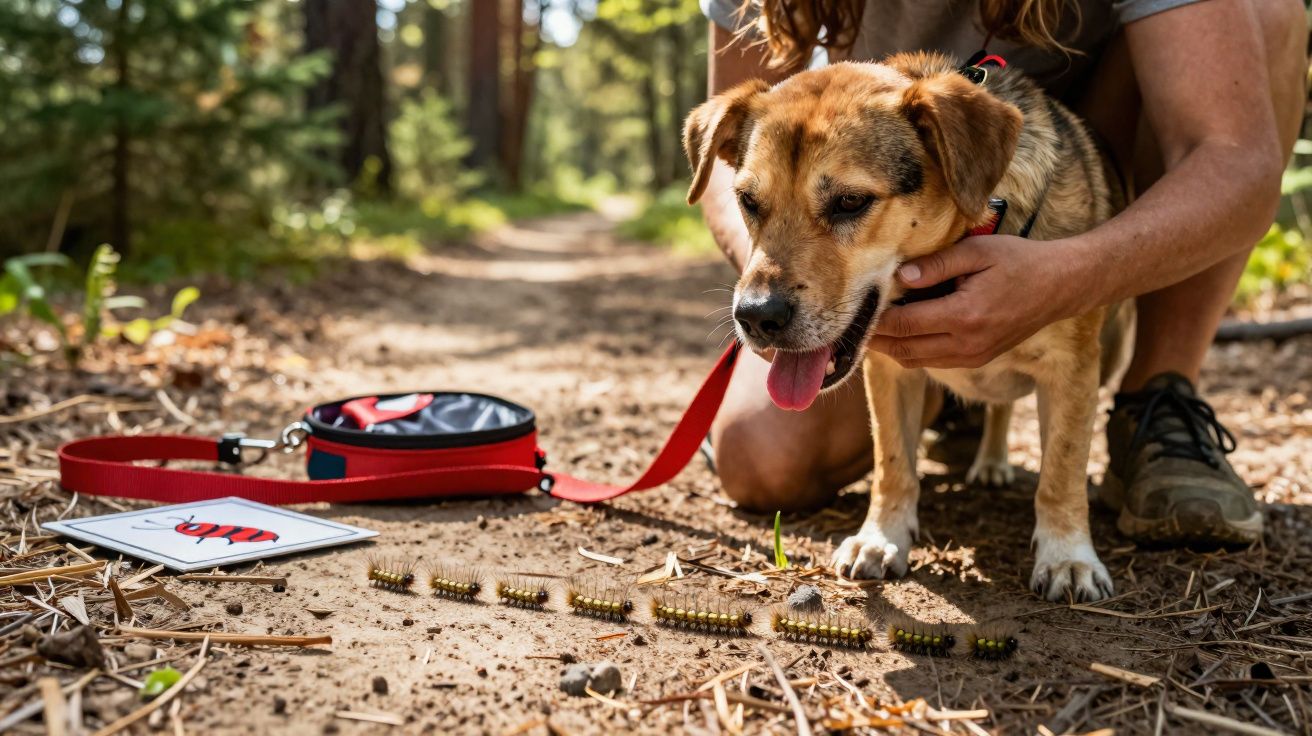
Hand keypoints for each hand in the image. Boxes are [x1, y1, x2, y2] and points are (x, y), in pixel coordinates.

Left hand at [868, 235, 1087, 368]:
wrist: (1060, 286)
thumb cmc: (1019, 261)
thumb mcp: (978, 252)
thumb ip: (937, 264)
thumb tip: (900, 277)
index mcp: (965, 316)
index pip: (905, 324)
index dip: (875, 321)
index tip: (852, 313)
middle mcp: (967, 343)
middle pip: (904, 349)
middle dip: (874, 341)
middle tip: (847, 330)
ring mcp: (973, 356)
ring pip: (915, 361)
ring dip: (889, 349)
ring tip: (865, 333)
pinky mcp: (977, 359)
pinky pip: (932, 361)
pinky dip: (910, 351)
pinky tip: (896, 334)